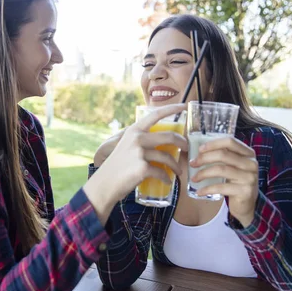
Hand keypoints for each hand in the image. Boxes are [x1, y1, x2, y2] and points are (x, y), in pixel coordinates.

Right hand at [84, 104, 187, 223]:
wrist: (104, 184)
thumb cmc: (117, 166)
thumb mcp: (126, 146)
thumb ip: (141, 140)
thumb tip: (163, 141)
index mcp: (134, 130)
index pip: (156, 114)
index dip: (172, 108)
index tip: (184, 106)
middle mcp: (137, 138)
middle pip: (169, 137)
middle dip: (182, 143)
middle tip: (186, 148)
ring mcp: (139, 153)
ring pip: (167, 158)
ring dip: (176, 166)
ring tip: (177, 172)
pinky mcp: (142, 168)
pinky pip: (162, 173)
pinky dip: (167, 178)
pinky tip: (167, 181)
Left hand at [189, 136, 258, 227]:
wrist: (246, 205)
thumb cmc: (235, 182)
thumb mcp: (233, 166)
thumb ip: (222, 156)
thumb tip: (198, 151)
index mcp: (248, 153)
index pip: (230, 141)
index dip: (213, 144)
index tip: (199, 150)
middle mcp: (251, 163)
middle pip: (223, 154)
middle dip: (204, 158)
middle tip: (192, 163)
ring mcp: (249, 177)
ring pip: (221, 170)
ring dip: (203, 173)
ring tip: (194, 178)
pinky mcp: (245, 191)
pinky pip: (221, 187)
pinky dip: (207, 189)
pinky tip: (199, 192)